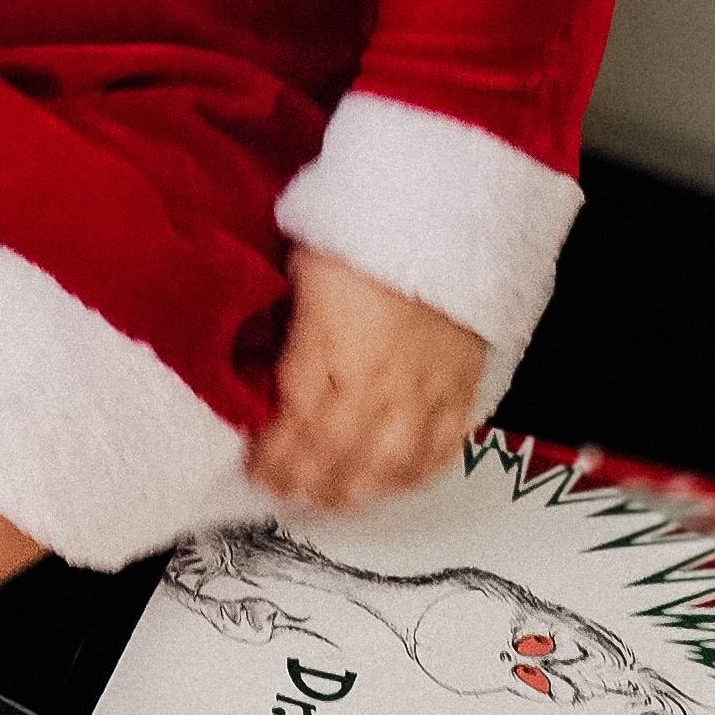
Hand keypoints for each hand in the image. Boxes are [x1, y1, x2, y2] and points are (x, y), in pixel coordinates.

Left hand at [245, 248, 485, 511]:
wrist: (443, 215)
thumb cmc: (359, 232)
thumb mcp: (302, 268)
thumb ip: (287, 322)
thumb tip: (263, 358)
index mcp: (327, 350)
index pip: (292, 423)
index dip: (271, 454)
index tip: (252, 466)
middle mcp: (374, 385)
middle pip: (334, 456)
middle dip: (303, 481)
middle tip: (282, 492)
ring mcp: (423, 395)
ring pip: (385, 468)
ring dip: (351, 491)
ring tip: (327, 499)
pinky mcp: (462, 392)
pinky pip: (440, 452)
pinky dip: (412, 478)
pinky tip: (390, 484)